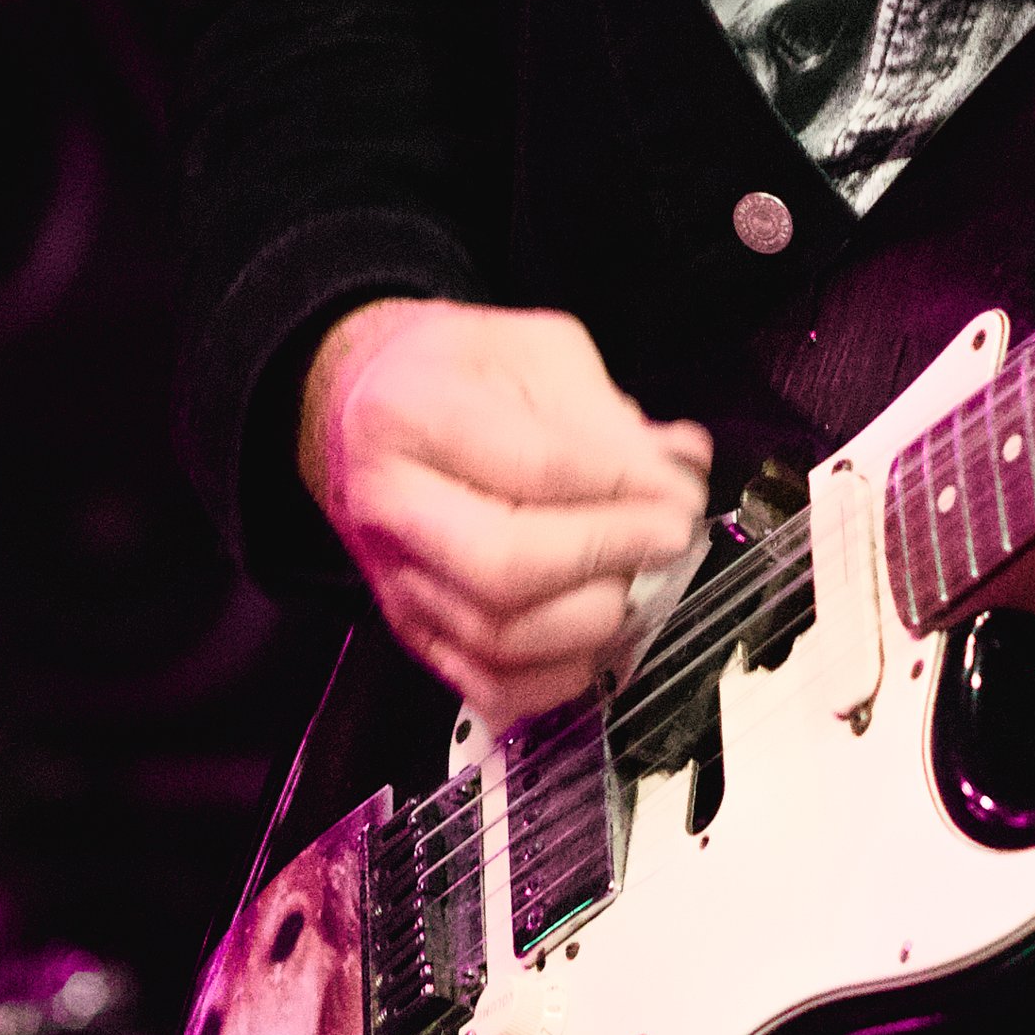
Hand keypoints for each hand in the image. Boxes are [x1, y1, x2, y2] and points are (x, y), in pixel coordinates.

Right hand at [298, 298, 712, 727]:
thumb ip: (604, 408)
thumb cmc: (450, 370)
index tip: (679, 487)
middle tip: (670, 534)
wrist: (356, 405)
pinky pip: (484, 685)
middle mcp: (391, 506)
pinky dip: (554, 680)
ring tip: (640, 576)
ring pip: (500, 636)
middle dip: (609, 554)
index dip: (622, 483)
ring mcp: (397, 578)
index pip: (534, 466)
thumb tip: (678, 463)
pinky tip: (597, 640)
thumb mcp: (530, 349)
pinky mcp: (410, 629)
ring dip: (594, 617)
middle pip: (507, 564)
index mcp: (413, 414)